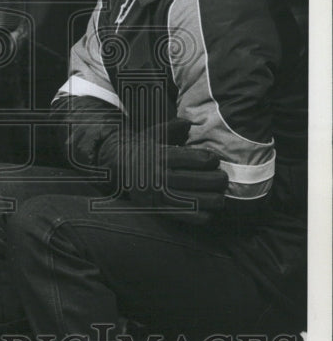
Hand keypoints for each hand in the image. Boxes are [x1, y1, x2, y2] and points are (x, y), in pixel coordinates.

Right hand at [98, 117, 227, 217]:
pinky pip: (189, 217)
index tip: (214, 160)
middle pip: (204, 180)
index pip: (199, 159)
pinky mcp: (161, 210)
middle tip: (222, 177)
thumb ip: (171, 127)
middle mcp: (162, 176)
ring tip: (219, 194)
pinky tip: (207, 209)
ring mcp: (162, 195)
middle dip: (219, 179)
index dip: (212, 160)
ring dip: (216, 198)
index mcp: (163, 156)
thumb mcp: (152, 134)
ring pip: (200, 201)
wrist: (118, 169)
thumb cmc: (141, 149)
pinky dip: (204, 215)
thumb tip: (189, 123)